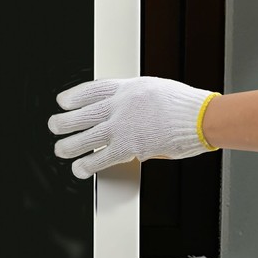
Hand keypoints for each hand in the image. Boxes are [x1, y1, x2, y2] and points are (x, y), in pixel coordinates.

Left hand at [48, 76, 218, 178]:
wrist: (201, 117)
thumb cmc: (185, 104)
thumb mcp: (154, 90)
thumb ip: (135, 100)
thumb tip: (125, 113)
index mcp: (126, 88)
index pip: (90, 90)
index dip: (73, 97)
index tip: (63, 101)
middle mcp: (119, 105)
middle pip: (82, 113)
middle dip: (64, 121)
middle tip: (55, 126)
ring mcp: (122, 126)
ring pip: (85, 136)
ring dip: (69, 145)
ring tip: (60, 149)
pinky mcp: (129, 147)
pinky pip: (101, 157)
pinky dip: (87, 165)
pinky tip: (79, 169)